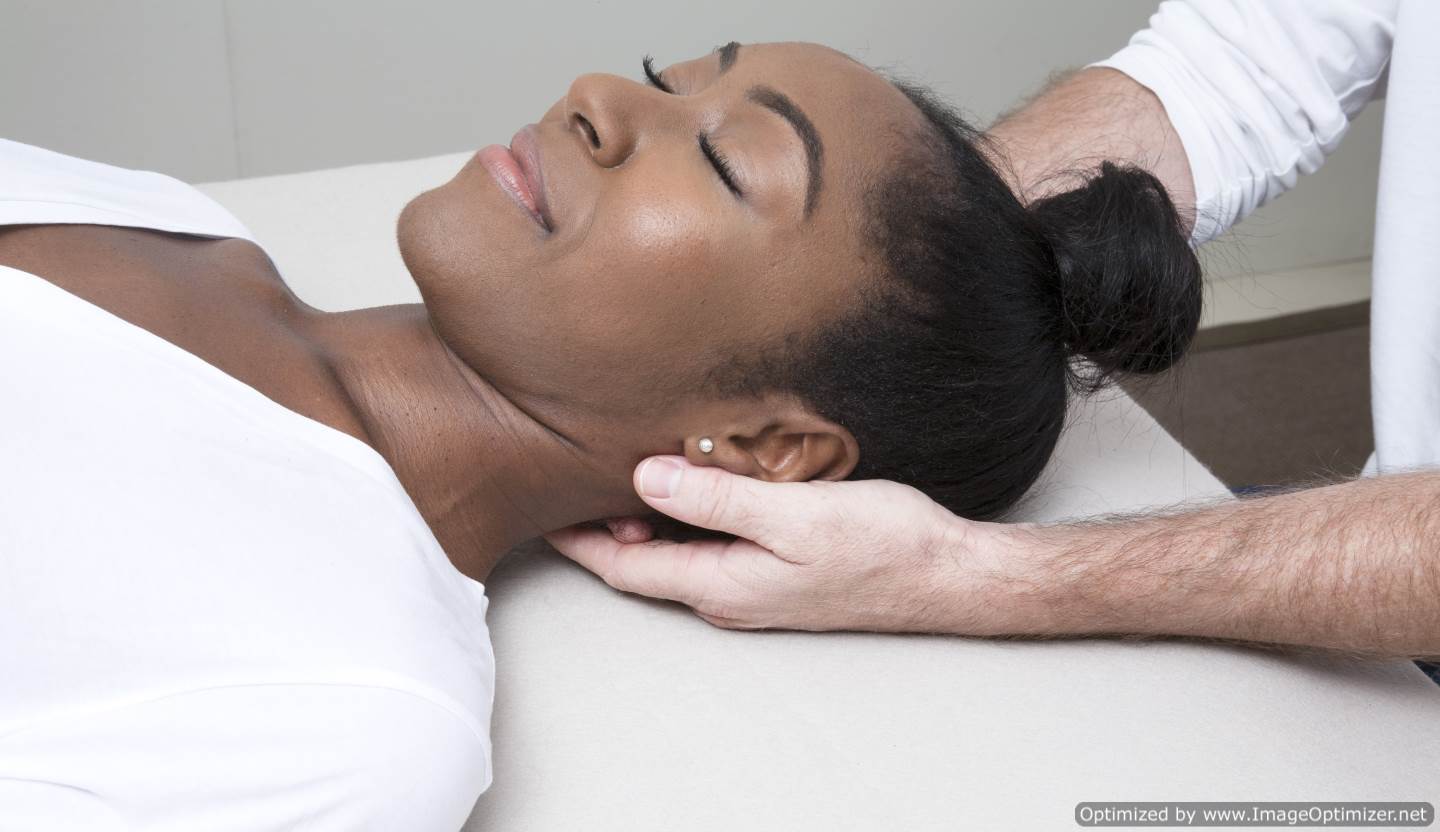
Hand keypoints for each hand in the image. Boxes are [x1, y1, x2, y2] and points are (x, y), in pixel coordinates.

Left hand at [543, 455, 1028, 632]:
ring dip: (647, 516)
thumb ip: (716, 498)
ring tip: (622, 467)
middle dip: (603, 523)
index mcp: (721, 584)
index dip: (577, 537)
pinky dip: (688, 515)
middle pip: (644, 561)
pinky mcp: (778, 572)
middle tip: (571, 473)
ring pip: (679, 551)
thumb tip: (645, 479)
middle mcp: (729, 595)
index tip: (539, 507)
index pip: (625, 564)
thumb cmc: (879, 544)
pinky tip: (694, 482)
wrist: (946, 574)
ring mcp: (754, 588)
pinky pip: (713, 545)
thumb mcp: (791, 514)